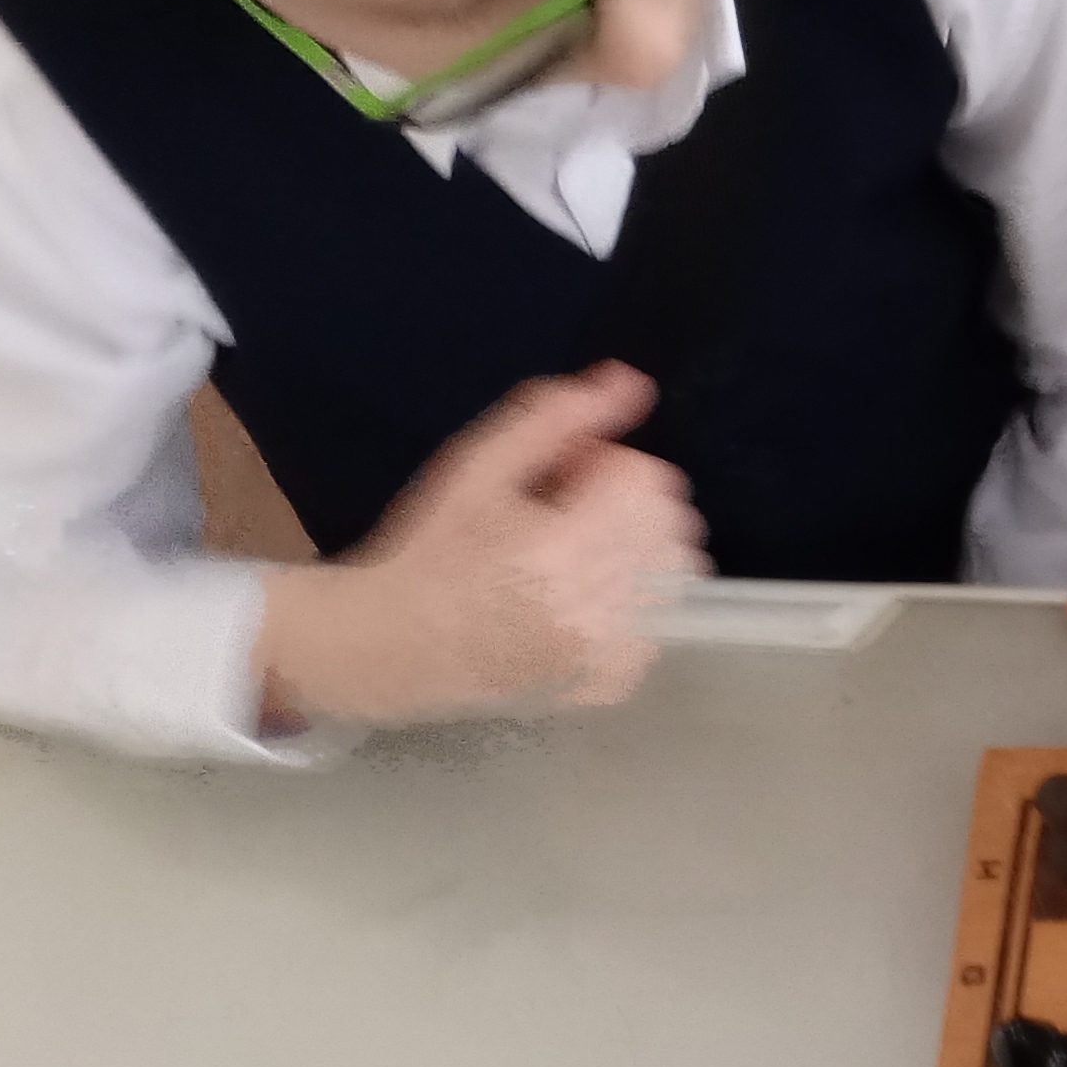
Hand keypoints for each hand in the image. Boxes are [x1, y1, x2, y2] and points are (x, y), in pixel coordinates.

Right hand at [260, 364, 702, 726]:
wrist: (391, 647)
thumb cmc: (429, 549)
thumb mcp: (477, 466)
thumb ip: (554, 418)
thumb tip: (630, 381)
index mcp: (561, 545)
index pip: (647, 479)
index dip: (605, 466)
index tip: (559, 479)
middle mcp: (594, 605)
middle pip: (672, 523)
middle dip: (626, 505)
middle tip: (559, 518)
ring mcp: (606, 653)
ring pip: (676, 571)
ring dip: (636, 551)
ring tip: (570, 559)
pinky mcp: (609, 684)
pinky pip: (661, 622)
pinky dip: (633, 605)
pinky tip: (578, 602)